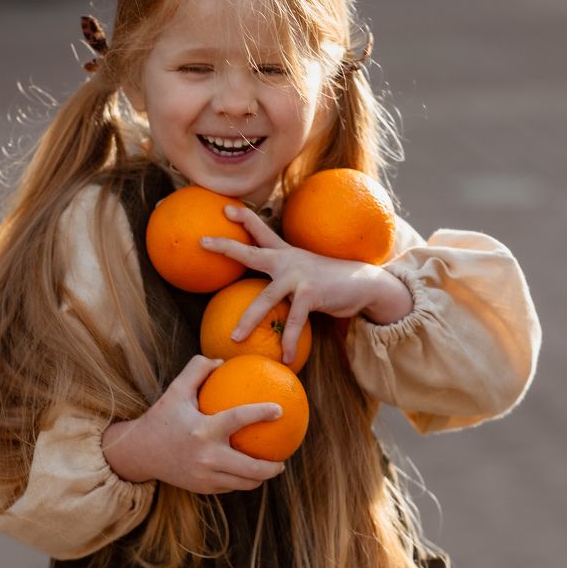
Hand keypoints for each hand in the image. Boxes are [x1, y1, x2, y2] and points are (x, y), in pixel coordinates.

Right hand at [102, 355, 284, 492]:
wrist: (139, 453)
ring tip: (272, 468)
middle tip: (283, 458)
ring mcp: (204, 476)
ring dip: (261, 477)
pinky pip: (230, 486)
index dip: (261, 413)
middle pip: (250, 468)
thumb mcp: (175, 390)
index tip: (280, 409)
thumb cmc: (162, 418)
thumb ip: (197, 371)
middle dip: (272, 466)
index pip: (238, 419)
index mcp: (203, 430)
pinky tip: (250, 473)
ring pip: (243, 483)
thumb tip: (221, 361)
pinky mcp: (202, 488)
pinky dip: (242, 481)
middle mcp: (206, 456)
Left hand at [200, 205, 412, 365]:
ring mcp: (299, 276)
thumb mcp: (305, 273)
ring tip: (234, 337)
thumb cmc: (331, 282)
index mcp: (286, 254)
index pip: (261, 232)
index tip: (225, 210)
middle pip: (251, 253)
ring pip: (265, 299)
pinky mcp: (311, 294)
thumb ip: (285, 279)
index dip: (243, 219)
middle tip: (203, 242)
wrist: (365, 284)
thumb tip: (266, 296)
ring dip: (249, 320)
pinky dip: (289, 341)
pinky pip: (294, 322)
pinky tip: (286, 357)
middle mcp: (289, 261)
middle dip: (227, 247)